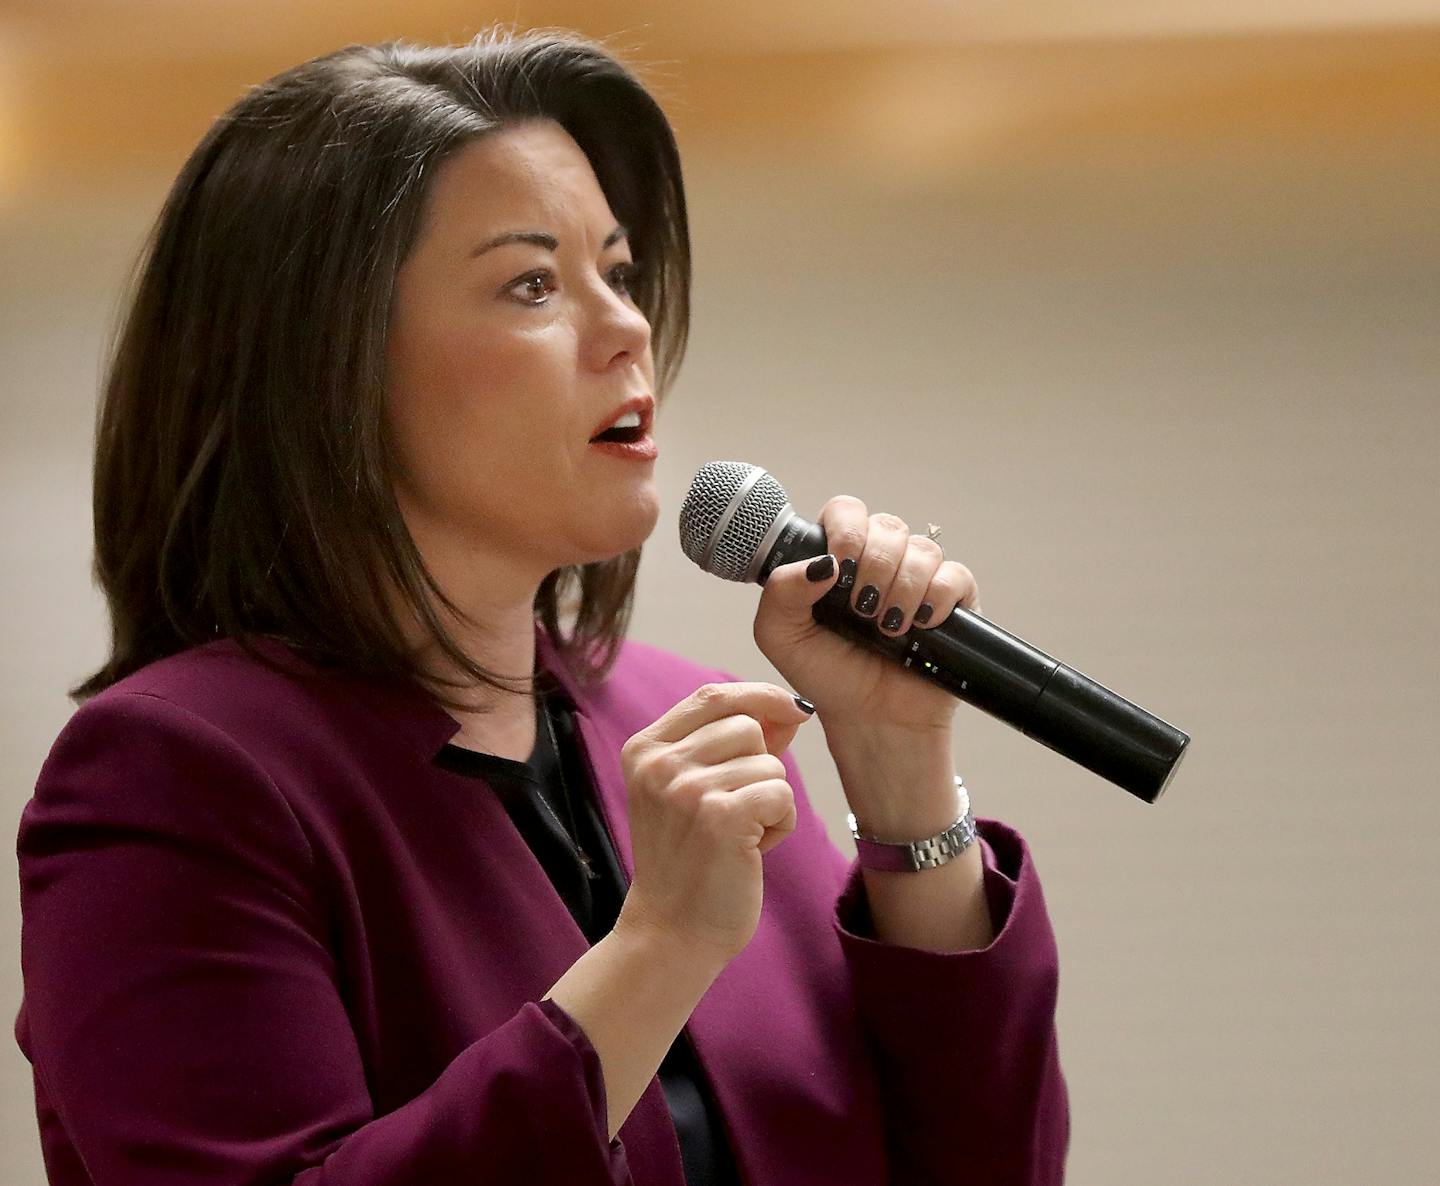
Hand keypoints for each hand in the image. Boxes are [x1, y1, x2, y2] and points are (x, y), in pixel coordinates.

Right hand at [614, 682, 814, 964]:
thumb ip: (730, 745)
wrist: (671, 933)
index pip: (713, 694)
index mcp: (645, 749)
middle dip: (761, 767)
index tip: (792, 710)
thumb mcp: (690, 791)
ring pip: (770, 764)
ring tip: (739, 836)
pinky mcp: (720, 818)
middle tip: (737, 812)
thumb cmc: (690, 861)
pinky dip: (781, 824)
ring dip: (770, 801)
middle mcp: (660, 764)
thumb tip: (789, 710)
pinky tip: (752, 850)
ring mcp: (687, 790)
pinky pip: (782, 795)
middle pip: (748, 726)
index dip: (759, 695)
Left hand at [751, 496, 982, 738]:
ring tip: (888, 628)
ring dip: (903, 587)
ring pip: (922, 549)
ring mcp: (918, 579)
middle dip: (874, 566)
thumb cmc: (826, 676)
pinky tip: (921, 624)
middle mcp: (880, 561)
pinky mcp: (953, 601)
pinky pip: (955, 574)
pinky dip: (938, 596)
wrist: (871, 720)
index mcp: (839, 559)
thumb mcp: (781, 636)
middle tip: (862, 610)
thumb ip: (781, 591)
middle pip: (887, 526)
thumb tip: (822, 562)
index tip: (838, 568)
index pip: (846, 511)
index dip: (845, 530)